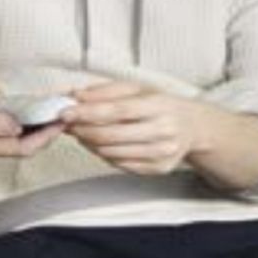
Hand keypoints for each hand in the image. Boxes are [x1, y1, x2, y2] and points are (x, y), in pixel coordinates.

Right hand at [0, 101, 61, 157]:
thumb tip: (14, 125)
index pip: (21, 147)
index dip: (45, 136)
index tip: (61, 119)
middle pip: (21, 145)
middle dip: (45, 132)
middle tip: (62, 112)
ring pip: (12, 139)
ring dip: (32, 127)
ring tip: (48, 109)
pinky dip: (15, 122)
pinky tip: (20, 110)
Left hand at [62, 80, 209, 175]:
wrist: (193, 127)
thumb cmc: (160, 104)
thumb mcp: (138, 88)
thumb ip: (106, 91)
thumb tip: (76, 95)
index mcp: (159, 106)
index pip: (117, 111)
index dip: (87, 113)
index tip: (64, 112)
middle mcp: (164, 131)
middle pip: (111, 136)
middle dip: (82, 130)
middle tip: (66, 123)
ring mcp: (162, 153)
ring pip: (112, 153)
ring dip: (88, 143)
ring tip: (80, 131)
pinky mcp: (158, 169)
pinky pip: (120, 164)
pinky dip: (102, 154)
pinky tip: (98, 143)